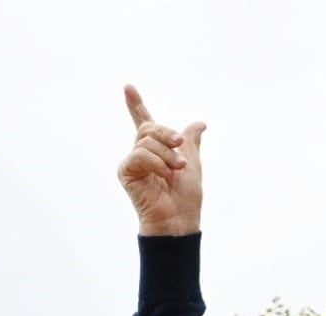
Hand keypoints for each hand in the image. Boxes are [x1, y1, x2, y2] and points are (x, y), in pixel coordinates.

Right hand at [117, 86, 204, 235]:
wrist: (178, 217)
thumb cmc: (186, 195)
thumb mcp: (193, 161)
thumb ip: (191, 141)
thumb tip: (200, 123)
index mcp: (156, 149)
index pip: (144, 121)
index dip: (136, 105)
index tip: (128, 87)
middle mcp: (140, 153)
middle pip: (149, 127)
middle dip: (167, 135)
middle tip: (181, 148)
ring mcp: (132, 162)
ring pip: (147, 140)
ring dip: (167, 155)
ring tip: (175, 170)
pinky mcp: (126, 172)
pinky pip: (140, 154)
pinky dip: (156, 163)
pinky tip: (163, 175)